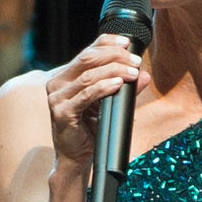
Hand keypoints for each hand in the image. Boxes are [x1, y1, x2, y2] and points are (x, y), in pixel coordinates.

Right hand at [45, 33, 143, 171]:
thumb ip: (125, 87)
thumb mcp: (110, 104)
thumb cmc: (91, 130)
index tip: (128, 43)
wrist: (76, 158)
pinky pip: (85, 94)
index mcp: (66, 76)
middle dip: (115, 56)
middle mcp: (57, 83)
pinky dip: (104, 87)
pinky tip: (118, 84)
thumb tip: (144, 74)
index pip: (87, 51)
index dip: (107, 42)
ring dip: (114, 70)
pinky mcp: (61, 112)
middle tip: (136, 61)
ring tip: (133, 73)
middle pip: (88, 58)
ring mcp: (57, 97)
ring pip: (88, 75)